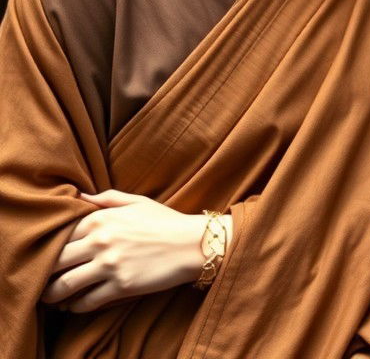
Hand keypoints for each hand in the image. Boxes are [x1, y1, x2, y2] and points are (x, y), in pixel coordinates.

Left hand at [42, 190, 226, 312]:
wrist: (192, 243)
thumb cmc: (165, 221)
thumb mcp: (137, 202)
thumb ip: (106, 198)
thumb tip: (79, 196)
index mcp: (101, 219)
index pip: (59, 236)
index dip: (49, 249)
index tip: (47, 258)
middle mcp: (101, 241)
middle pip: (54, 263)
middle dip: (44, 275)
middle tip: (43, 281)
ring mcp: (110, 265)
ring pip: (64, 287)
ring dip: (53, 296)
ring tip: (52, 299)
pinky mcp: (121, 286)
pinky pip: (86, 302)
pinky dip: (76, 307)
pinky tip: (75, 305)